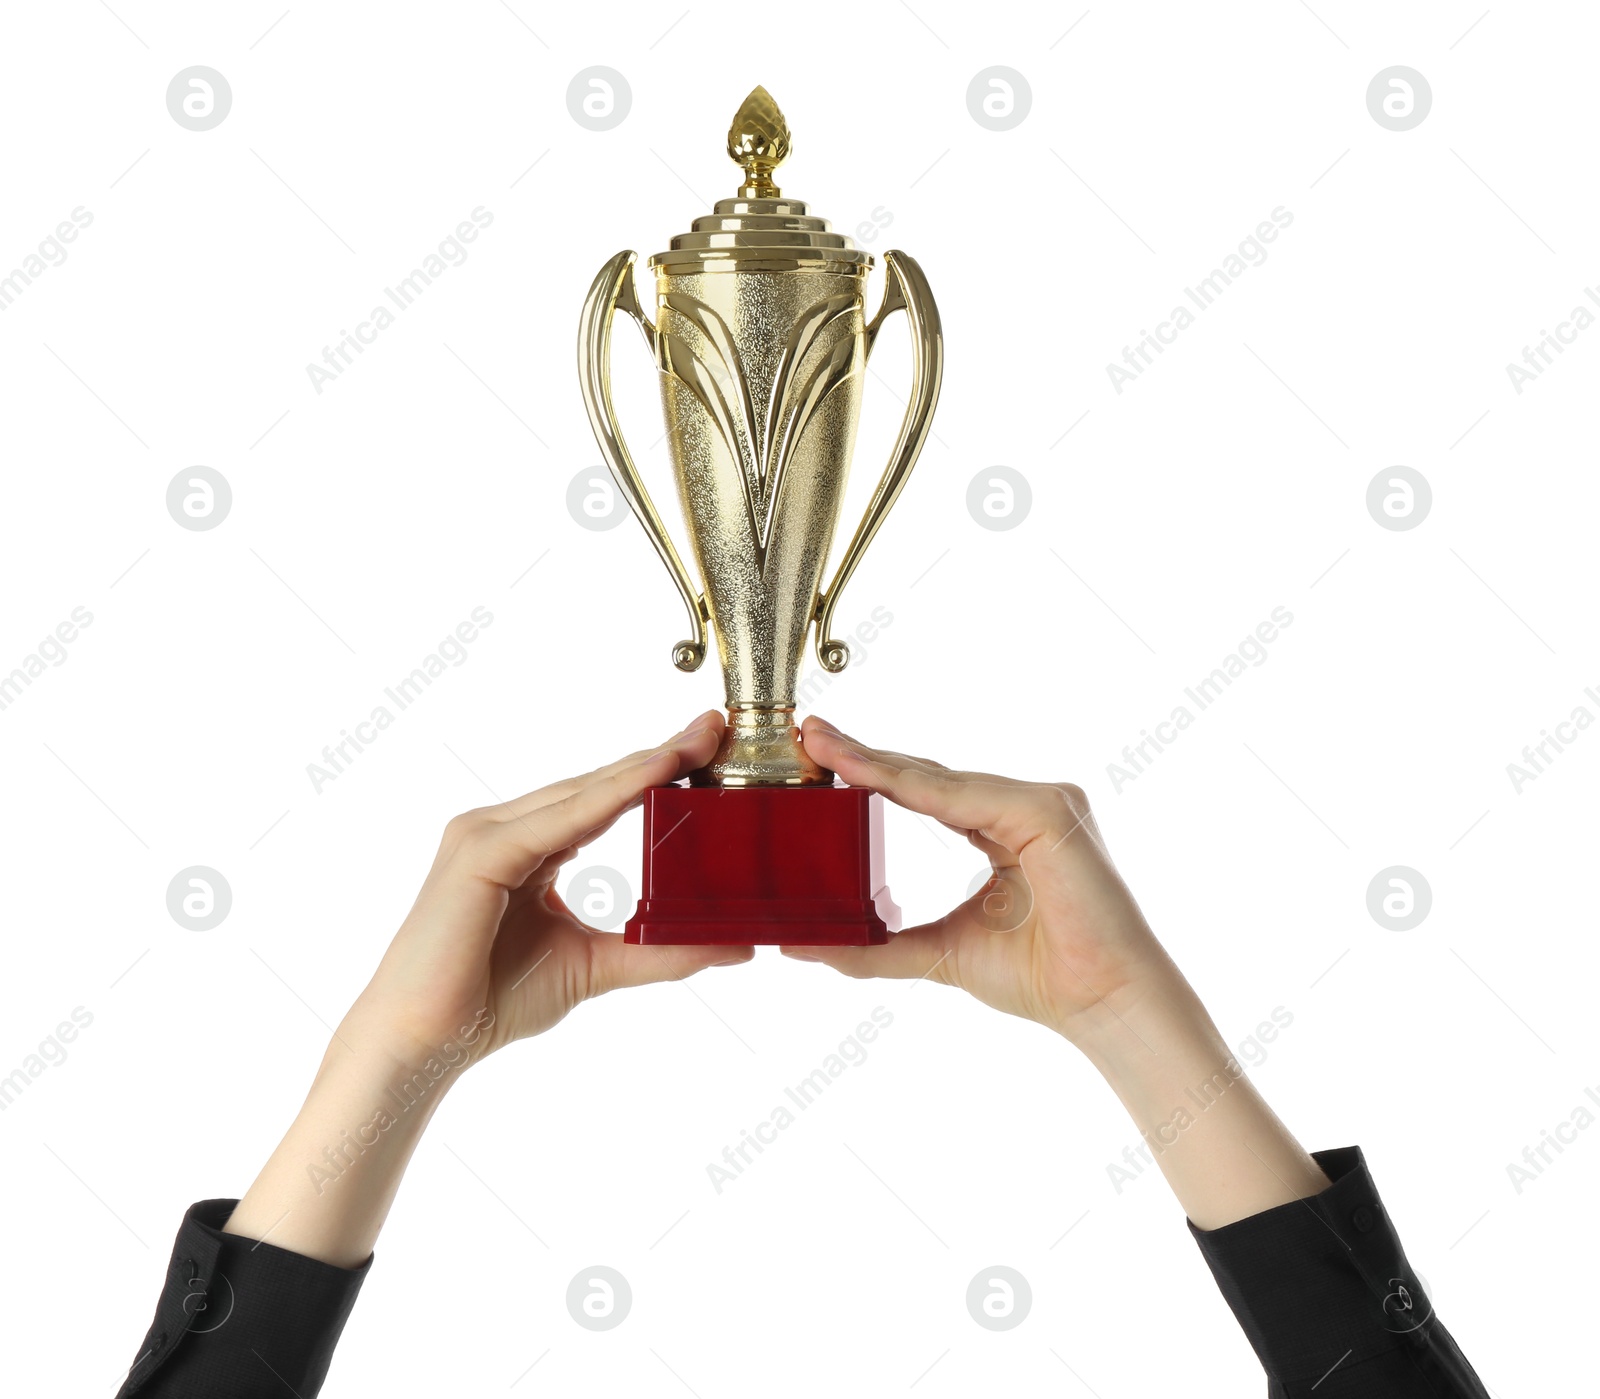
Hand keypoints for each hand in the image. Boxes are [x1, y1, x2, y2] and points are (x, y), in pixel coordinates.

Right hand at [345, 710, 750, 1064]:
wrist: (424, 1042)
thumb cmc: (491, 1001)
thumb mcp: (595, 965)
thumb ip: (658, 951)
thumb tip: (734, 947)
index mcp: (525, 845)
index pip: (602, 798)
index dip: (655, 771)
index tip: (710, 748)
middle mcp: (502, 828)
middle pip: (596, 784)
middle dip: (659, 755)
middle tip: (716, 725)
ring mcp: (486, 834)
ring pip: (581, 793)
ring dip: (642, 766)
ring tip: (697, 744)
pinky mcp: (480, 853)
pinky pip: (559, 819)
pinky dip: (610, 796)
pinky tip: (655, 776)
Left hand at [788, 716, 1183, 1045]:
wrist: (1101, 1006)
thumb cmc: (1040, 979)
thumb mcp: (939, 951)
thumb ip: (878, 945)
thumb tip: (805, 945)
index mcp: (1003, 827)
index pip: (924, 791)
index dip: (869, 772)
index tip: (816, 754)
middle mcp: (1023, 805)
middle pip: (928, 774)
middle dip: (863, 754)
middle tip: (808, 733)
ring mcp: (1041, 802)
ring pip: (941, 780)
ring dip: (877, 763)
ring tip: (824, 748)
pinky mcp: (1049, 811)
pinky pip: (966, 797)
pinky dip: (914, 787)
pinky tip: (866, 775)